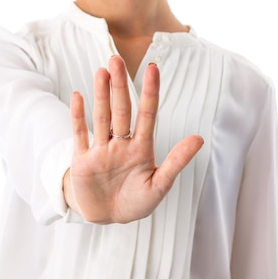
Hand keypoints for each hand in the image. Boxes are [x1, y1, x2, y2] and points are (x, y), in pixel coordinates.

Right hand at [63, 55, 203, 223]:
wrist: (107, 218)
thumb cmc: (136, 201)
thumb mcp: (160, 185)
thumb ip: (176, 161)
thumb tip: (199, 138)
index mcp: (142, 147)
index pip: (147, 113)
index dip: (149, 91)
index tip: (152, 67)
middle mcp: (121, 143)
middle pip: (121, 110)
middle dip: (119, 85)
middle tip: (116, 60)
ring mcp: (101, 150)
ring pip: (101, 117)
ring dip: (101, 95)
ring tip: (101, 71)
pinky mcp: (82, 160)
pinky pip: (79, 134)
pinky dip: (78, 116)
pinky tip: (78, 96)